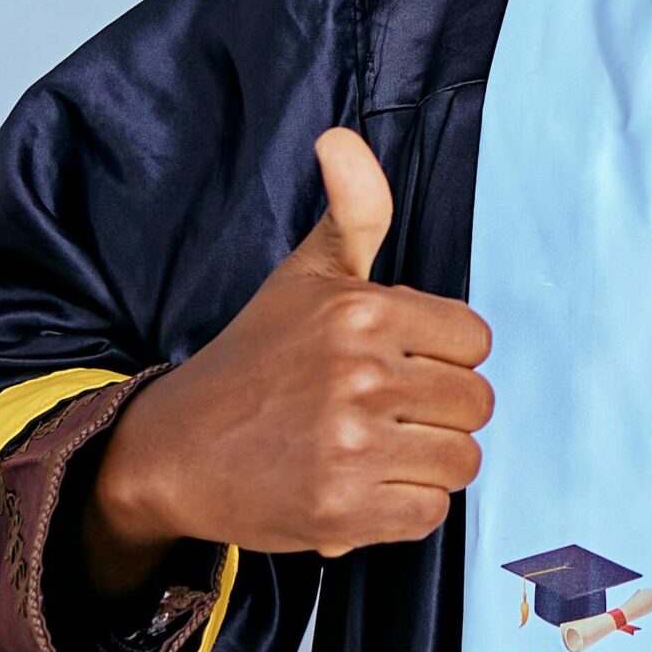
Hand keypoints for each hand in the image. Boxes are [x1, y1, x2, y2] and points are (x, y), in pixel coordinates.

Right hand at [82, 129, 496, 591]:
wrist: (174, 450)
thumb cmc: (254, 359)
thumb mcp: (305, 275)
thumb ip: (353, 210)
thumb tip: (341, 136)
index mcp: (362, 310)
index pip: (475, 340)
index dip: (443, 356)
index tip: (398, 363)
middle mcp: (360, 374)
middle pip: (476, 404)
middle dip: (439, 412)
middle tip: (384, 412)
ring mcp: (350, 446)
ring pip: (461, 460)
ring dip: (424, 462)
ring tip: (373, 449)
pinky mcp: (342, 510)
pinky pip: (430, 514)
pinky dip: (402, 509)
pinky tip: (361, 486)